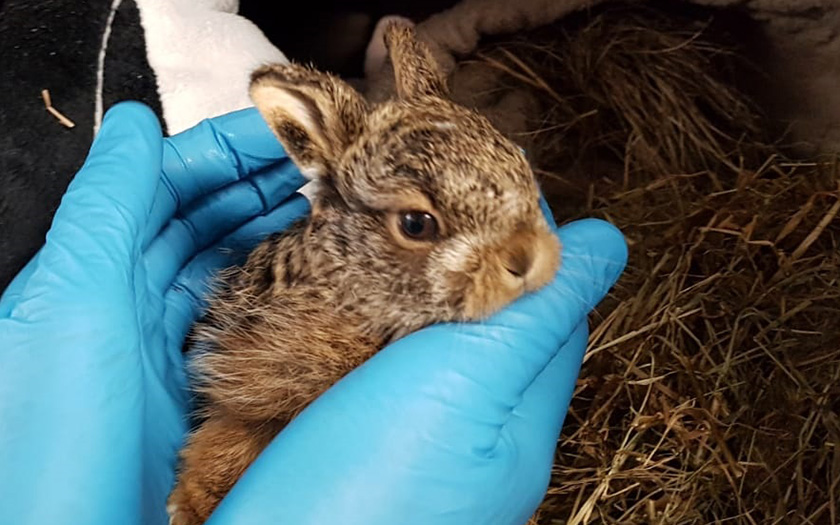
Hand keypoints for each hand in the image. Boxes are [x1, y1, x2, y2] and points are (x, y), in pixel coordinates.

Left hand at [0, 102, 307, 524]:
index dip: (223, 151)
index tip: (284, 131)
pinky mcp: (190, 390)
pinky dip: (270, 286)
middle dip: (256, 183)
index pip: (161, 185)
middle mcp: (123, 303)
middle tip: (320, 165)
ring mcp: (159, 346)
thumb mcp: (74, 300)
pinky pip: (235, 318)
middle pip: (197, 220)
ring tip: (321, 206)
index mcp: (91, 271)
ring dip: (268, 229)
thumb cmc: (53, 435)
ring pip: (221, 264)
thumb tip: (134, 126)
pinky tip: (303, 272)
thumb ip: (105, 208)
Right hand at [206, 218, 626, 523]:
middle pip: (491, 318)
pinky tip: (344, 304)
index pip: (550, 299)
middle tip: (423, 200)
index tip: (484, 176)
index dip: (525, 230)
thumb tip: (608, 246)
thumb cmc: (372, 495)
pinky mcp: (356, 442)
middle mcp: (474, 431)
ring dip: (415, 286)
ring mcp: (414, 439)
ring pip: (433, 340)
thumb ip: (538, 318)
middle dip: (468, 256)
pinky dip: (371, 323)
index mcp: (517, 416)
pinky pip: (380, 367)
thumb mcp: (471, 388)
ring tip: (382, 237)